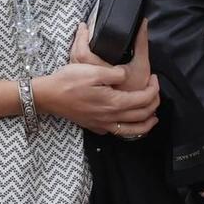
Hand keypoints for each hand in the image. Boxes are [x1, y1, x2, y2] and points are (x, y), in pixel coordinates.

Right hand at [35, 62, 160, 136]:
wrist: (49, 96)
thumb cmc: (69, 81)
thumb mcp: (94, 71)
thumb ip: (115, 73)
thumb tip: (127, 75)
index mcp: (114, 102)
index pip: (144, 99)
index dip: (154, 89)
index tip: (155, 78)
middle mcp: (111, 117)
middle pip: (142, 115)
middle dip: (154, 104)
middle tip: (155, 92)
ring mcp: (102, 125)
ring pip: (132, 130)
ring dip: (146, 124)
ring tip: (153, 117)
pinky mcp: (94, 127)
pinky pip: (117, 132)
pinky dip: (129, 130)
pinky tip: (128, 122)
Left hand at [68, 22, 150, 91]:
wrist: (137, 106)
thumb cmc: (138, 86)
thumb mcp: (142, 64)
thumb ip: (141, 43)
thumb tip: (143, 22)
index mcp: (103, 74)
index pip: (84, 54)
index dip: (82, 38)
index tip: (86, 26)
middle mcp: (93, 81)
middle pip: (76, 57)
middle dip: (77, 40)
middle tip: (82, 27)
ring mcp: (90, 86)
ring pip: (74, 63)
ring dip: (76, 48)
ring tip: (81, 34)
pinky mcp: (89, 90)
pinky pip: (78, 72)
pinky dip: (78, 59)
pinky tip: (82, 51)